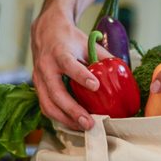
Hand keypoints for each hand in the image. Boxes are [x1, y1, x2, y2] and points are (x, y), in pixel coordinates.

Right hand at [31, 8, 110, 129]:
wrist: (45, 32)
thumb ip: (102, 58)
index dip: (81, 76)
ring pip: (48, 104)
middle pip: (56, 92)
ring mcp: (39, 79)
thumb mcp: (86, 43)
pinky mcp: (38, 88)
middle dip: (72, 110)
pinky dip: (60, 118)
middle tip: (89, 122)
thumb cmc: (68, 39)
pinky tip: (74, 123)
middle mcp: (46, 66)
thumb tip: (122, 74)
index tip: (95, 86)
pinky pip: (46, 107)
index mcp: (59, 52)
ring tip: (83, 127)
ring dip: (66, 119)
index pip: (68, 64)